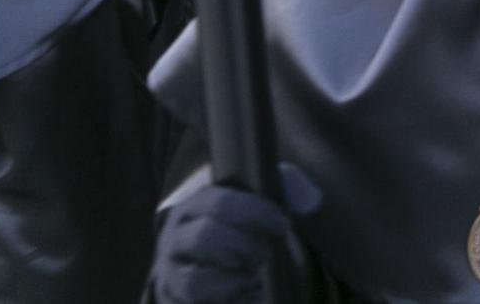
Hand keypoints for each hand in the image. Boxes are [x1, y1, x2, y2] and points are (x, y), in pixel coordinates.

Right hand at [151, 166, 319, 303]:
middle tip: (264, 254)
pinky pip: (198, 303)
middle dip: (245, 247)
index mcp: (195, 204)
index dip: (256, 214)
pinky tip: (246, 290)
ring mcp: (170, 272)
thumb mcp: (261, 202)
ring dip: (233, 280)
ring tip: (251, 274)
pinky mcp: (175, 298)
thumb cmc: (242, 227)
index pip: (220, 203)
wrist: (212, 264)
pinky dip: (231, 296)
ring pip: (195, 280)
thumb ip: (289, 188)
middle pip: (206, 237)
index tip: (283, 225)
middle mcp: (175, 237)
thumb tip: (309, 201)